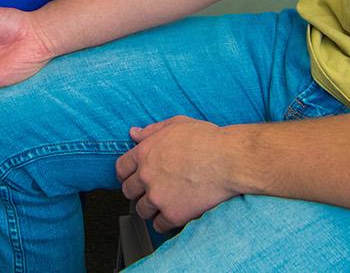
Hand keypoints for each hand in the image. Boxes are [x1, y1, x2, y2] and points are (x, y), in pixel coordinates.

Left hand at [116, 115, 238, 232]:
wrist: (228, 160)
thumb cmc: (207, 140)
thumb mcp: (177, 124)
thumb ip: (152, 130)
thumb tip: (134, 133)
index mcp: (145, 153)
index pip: (121, 168)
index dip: (126, 174)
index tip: (133, 178)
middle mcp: (146, 175)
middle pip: (128, 191)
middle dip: (137, 192)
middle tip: (150, 191)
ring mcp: (158, 196)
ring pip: (142, 210)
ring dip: (151, 208)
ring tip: (164, 204)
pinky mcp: (172, 214)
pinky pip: (159, 225)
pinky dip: (164, 222)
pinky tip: (173, 215)